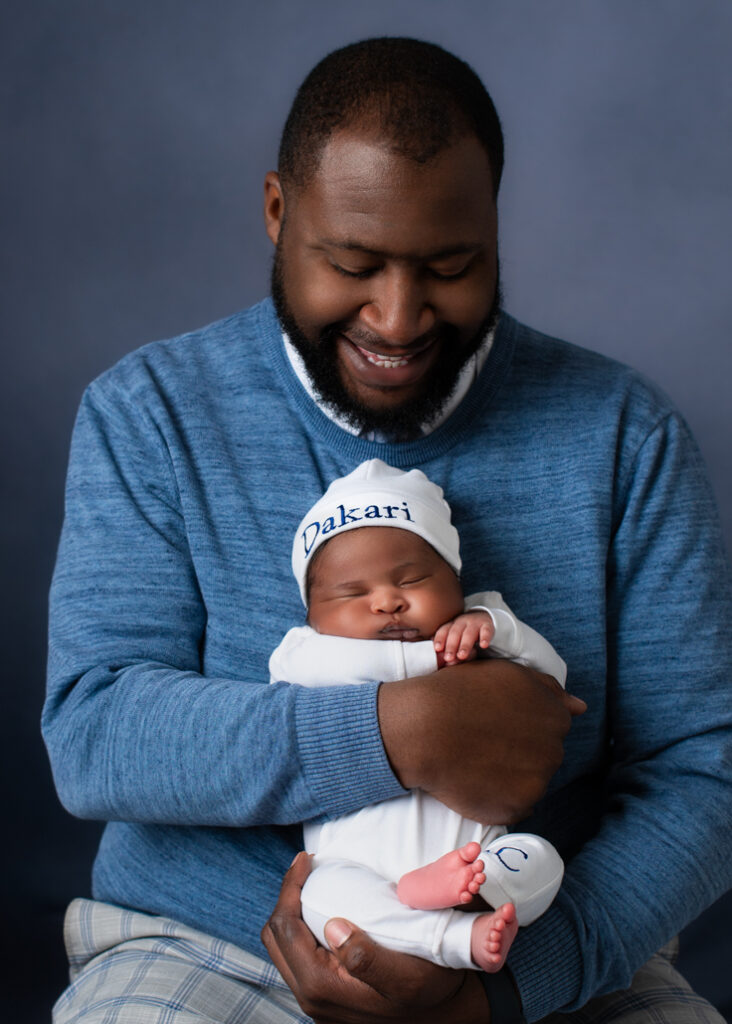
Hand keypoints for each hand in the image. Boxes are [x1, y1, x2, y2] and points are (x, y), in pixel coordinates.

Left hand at [262, 853, 489, 1023]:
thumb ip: (366, 957)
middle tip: (306, 867)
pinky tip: (323, 910)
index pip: (285, 928)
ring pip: (282, 948)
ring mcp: (315, 1000)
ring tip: (312, 883)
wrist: (442, 1019)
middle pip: (275, 938)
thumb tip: (332, 926)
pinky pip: (296, 957)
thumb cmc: (429, 994)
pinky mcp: (324, 997)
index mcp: (321, 987)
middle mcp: (310, 997)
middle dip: (285, 896)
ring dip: (292, 911)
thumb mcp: (407, 976)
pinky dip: (301, 927)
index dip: (289, 888)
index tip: (305, 859)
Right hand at [378, 659, 585, 822]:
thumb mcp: (507, 675)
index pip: (550, 726)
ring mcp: (537, 782)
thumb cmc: (460, 693)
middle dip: (519, 750)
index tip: (496, 724)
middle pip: (543, 755)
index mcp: (555, 716)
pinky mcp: (516, 808)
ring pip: (530, 782)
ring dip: (509, 775)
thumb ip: (548, 689)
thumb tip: (581, 707)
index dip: (520, 724)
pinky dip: (497, 798)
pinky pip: (514, 807)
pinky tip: (475, 780)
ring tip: (476, 760)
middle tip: (483, 742)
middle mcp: (554, 750)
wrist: (424, 728)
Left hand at [434, 611, 494, 664]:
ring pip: (469, 634)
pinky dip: (485, 638)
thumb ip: (448, 649)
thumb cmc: (464, 633)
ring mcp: (475, 623)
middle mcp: (462, 622)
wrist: (483, 619)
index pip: (444, 630)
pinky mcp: (487, 626)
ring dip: (465, 645)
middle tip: (448, 658)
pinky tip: (484, 646)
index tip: (437, 649)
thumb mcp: (456, 638)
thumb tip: (442, 662)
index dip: (440, 639)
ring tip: (462, 656)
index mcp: (452, 625)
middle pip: (455, 633)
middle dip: (451, 646)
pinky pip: (486, 631)